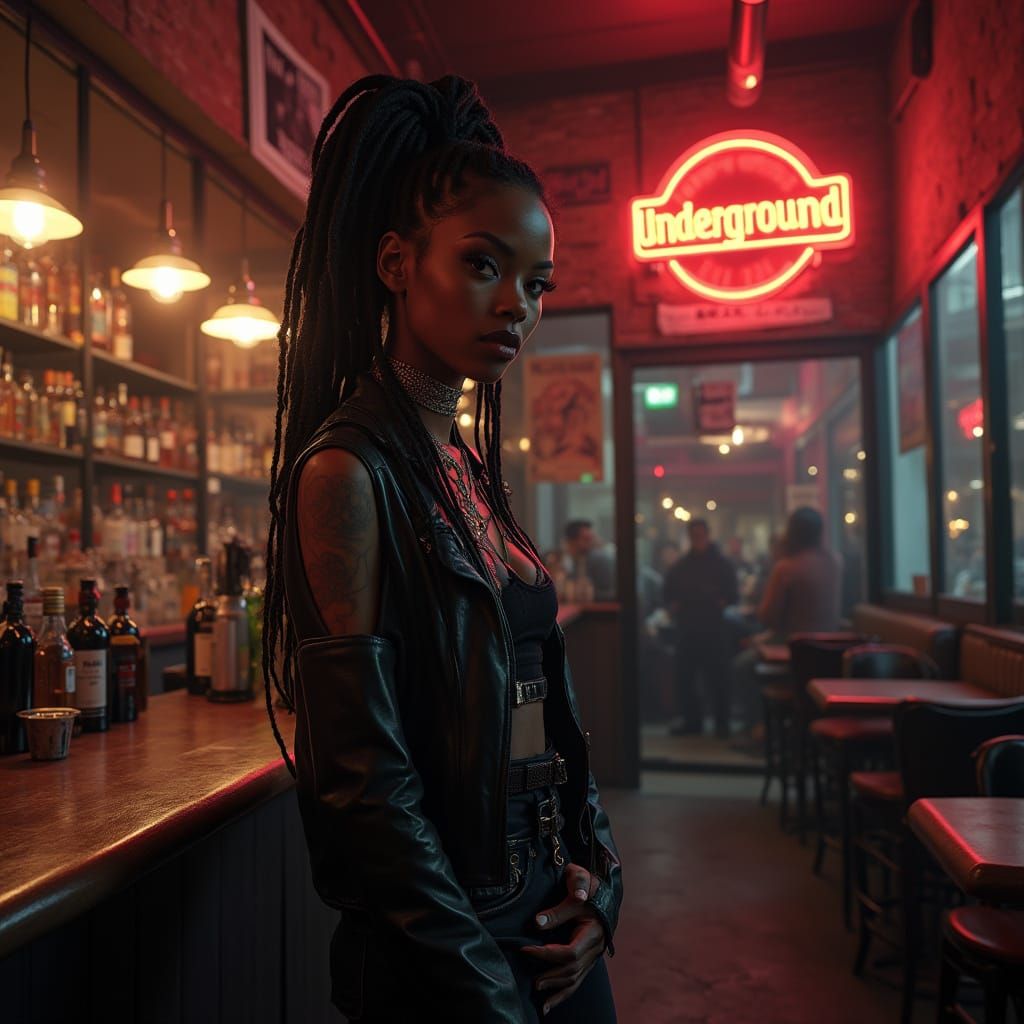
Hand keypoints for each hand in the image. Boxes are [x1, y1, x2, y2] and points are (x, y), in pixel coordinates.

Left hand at [520, 863, 605, 1014]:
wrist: (603, 889)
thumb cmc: (588, 887)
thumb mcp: (575, 890)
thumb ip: (557, 909)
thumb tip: (537, 923)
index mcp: (593, 932)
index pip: (570, 953)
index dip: (547, 954)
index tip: (526, 949)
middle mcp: (596, 947)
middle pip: (573, 969)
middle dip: (551, 975)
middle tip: (532, 980)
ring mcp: (594, 954)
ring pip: (577, 978)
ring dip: (557, 988)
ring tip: (538, 991)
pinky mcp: (589, 957)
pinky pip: (578, 978)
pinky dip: (564, 992)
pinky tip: (550, 1003)